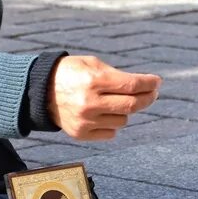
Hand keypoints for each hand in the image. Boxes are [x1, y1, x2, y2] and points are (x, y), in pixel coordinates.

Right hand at [46, 55, 160, 139]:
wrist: (40, 91)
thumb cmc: (71, 73)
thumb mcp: (92, 64)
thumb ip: (117, 76)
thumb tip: (145, 87)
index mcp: (93, 81)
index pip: (131, 85)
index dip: (149, 84)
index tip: (157, 81)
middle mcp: (90, 103)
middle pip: (132, 105)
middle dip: (147, 98)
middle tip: (152, 92)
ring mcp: (86, 121)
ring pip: (123, 120)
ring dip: (126, 111)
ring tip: (116, 101)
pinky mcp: (81, 134)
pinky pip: (111, 132)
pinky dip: (113, 123)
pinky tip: (104, 113)